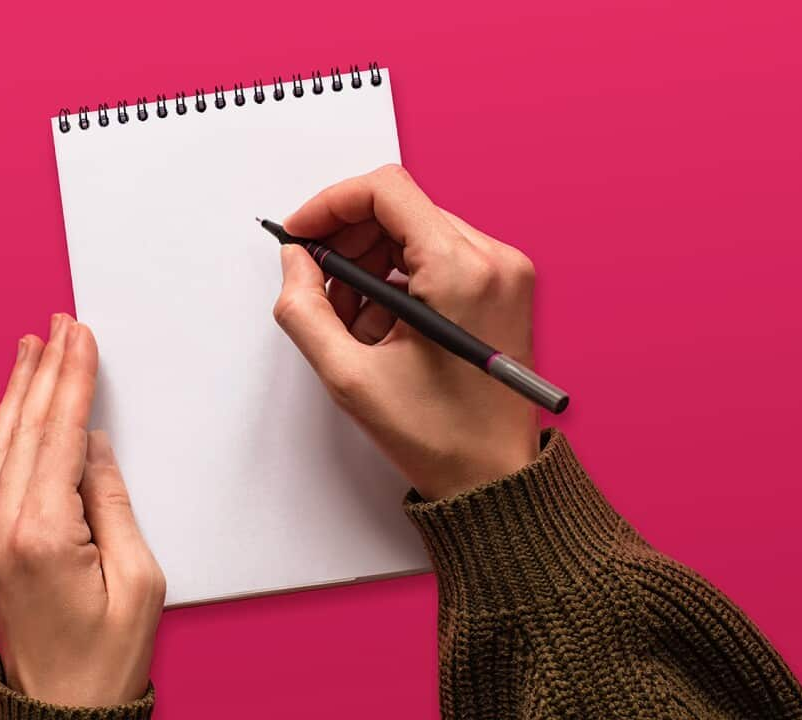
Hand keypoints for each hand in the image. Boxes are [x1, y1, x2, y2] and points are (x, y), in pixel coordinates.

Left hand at [0, 314, 164, 706]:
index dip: (73, 379)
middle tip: (57, 324)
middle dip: (45, 370)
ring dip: (17, 392)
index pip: (59, 434)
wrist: (64, 710)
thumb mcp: (138, 578)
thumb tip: (95, 448)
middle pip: (25, 429)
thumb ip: (112, 502)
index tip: (81, 337)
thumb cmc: (107, 656)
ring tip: (29, 347)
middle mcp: (3, 530)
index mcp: (43, 533)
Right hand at [275, 165, 539, 499]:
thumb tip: (296, 262)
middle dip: (348, 242)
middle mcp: (493, 260)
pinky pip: (439, 256)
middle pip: (400, 209)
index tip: (301, 234)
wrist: (495, 476)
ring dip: (371, 264)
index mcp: (462, 272)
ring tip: (352, 322)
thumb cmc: (440, 437)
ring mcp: (505, 272)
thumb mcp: (349, 376)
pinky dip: (399, 279)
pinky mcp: (505, 287)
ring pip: (416, 232)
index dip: (331, 204)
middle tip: (318, 286)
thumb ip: (305, 310)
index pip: (387, 191)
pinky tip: (382, 326)